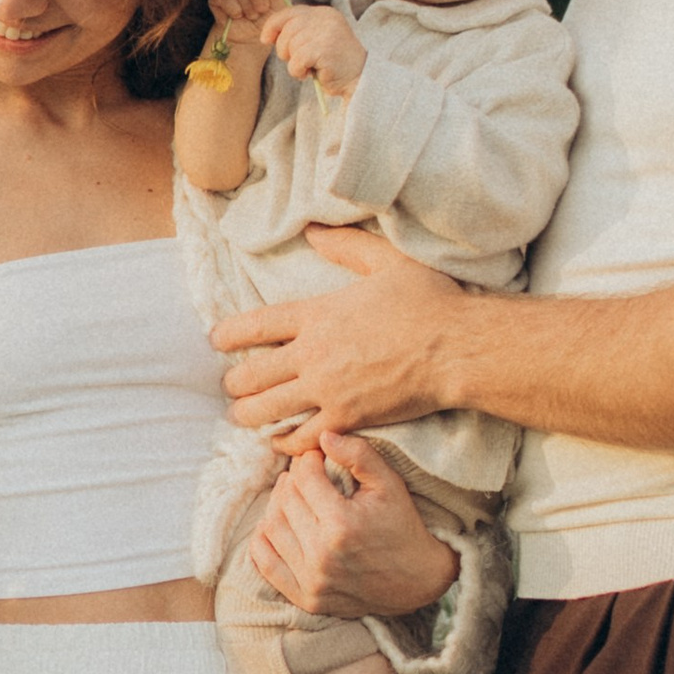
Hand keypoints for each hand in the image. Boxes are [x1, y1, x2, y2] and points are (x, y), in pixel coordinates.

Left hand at [213, 227, 468, 436]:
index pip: (255, 326)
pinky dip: (284, 442)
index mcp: (318, 314)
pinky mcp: (347, 419)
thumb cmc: (429, 302)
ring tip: (243, 417)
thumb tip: (313, 230)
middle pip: (252, 374)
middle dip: (234, 383)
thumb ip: (345, 246)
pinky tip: (278, 442)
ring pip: (267, 410)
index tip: (216, 341)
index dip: (228, 335)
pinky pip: (301, 438)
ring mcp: (327, 390)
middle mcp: (314, 353)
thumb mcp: (386, 260)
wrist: (458, 348)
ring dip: (248, 415)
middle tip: (231, 386)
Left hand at [249, 434, 457, 618]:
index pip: (304, 478)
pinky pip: (266, 564)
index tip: (317, 459)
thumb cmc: (403, 526)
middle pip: (284, 501)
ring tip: (293, 497)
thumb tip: (322, 436)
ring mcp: (312, 582)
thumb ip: (358, 454)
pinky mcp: (306, 599)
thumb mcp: (390, 483)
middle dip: (292, 480)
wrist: (418, 580)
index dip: (308, 461)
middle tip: (305, 475)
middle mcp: (322, 556)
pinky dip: (263, 540)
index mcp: (342, 525)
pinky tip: (278, 524)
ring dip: (277, 505)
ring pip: (270, 528)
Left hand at [260, 0, 364, 94]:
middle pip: (287, 29)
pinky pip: (297, 60)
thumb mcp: (315, 40)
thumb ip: (297, 32)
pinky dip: (298, 71)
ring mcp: (326, 32)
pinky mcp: (325, 49)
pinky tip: (312, 73)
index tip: (265, 39)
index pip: (289, 12)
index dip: (273, 25)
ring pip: (290, 46)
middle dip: (284, 49)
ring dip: (294, 63)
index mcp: (323, 13)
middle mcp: (325, 18)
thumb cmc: (333, 63)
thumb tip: (267, 35)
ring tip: (309, 68)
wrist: (359, 79)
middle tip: (298, 61)